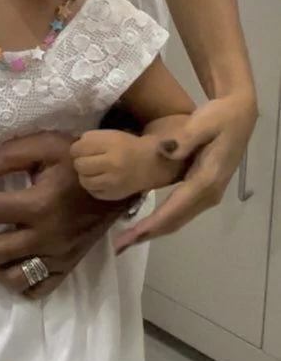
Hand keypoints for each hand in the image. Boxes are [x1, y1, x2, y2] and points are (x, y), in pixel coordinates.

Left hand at [0, 132, 129, 297]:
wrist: (116, 180)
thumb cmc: (78, 162)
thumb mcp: (46, 145)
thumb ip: (9, 155)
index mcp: (40, 205)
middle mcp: (47, 238)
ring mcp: (57, 257)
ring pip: (11, 279)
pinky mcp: (66, 267)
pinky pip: (36, 290)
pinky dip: (19, 281)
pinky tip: (14, 260)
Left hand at [71, 129, 163, 201]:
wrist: (151, 164)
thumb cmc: (127, 146)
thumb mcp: (110, 135)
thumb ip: (91, 140)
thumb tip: (74, 150)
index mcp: (111, 145)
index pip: (79, 148)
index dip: (77, 149)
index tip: (81, 149)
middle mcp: (112, 164)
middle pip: (80, 165)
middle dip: (79, 162)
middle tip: (86, 160)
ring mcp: (113, 182)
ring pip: (84, 180)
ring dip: (85, 175)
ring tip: (92, 170)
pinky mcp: (114, 195)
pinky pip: (93, 192)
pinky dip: (92, 186)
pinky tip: (99, 180)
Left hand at [116, 92, 257, 252]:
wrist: (239, 116)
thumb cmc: (220, 118)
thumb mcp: (203, 122)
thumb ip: (185, 138)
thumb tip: (165, 150)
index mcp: (207, 180)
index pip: (175, 209)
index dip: (151, 224)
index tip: (131, 235)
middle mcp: (208, 194)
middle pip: (175, 221)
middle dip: (147, 234)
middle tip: (121, 245)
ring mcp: (207, 194)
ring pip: (177, 219)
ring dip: (153, 231)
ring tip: (128, 239)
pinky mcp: (203, 190)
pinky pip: (180, 212)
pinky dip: (162, 221)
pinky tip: (146, 223)